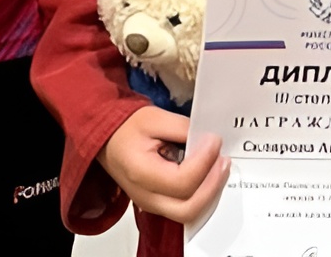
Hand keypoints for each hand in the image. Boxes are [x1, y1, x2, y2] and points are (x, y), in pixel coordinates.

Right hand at [98, 106, 228, 224]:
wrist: (106, 139)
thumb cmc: (125, 127)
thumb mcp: (153, 117)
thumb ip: (183, 128)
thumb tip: (209, 140)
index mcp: (140, 173)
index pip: (182, 180)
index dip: (204, 161)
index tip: (215, 140)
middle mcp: (145, 196)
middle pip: (188, 208)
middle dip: (212, 186)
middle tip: (224, 161)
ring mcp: (151, 205)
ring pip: (189, 213)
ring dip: (210, 193)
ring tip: (220, 167)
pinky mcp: (157, 205)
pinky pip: (185, 208)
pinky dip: (202, 196)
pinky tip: (209, 176)